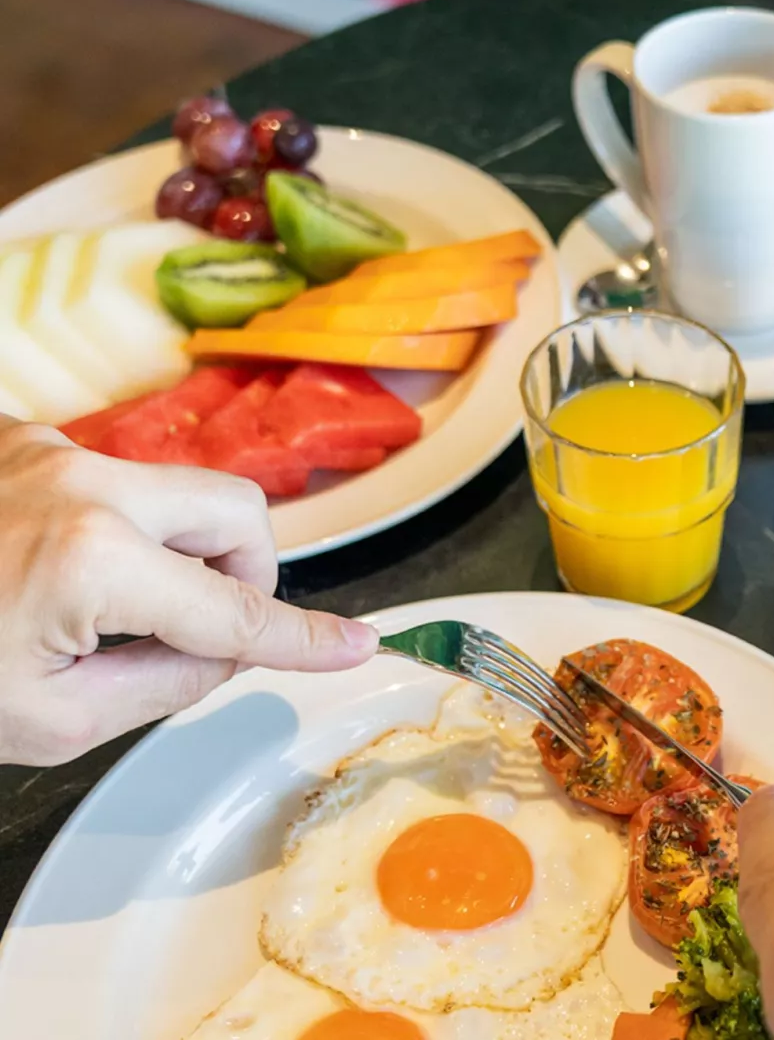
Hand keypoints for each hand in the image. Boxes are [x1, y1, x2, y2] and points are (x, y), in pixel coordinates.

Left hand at [0, 419, 378, 765]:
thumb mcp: (50, 720)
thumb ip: (163, 684)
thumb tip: (228, 650)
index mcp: (89, 560)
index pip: (235, 610)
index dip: (303, 637)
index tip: (355, 644)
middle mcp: (79, 483)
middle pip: (234, 510)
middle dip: (241, 568)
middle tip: (195, 622)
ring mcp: (46, 449)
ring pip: (171, 490)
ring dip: (165, 547)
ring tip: (96, 601)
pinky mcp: (18, 438)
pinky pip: (106, 479)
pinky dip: (106, 526)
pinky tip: (45, 567)